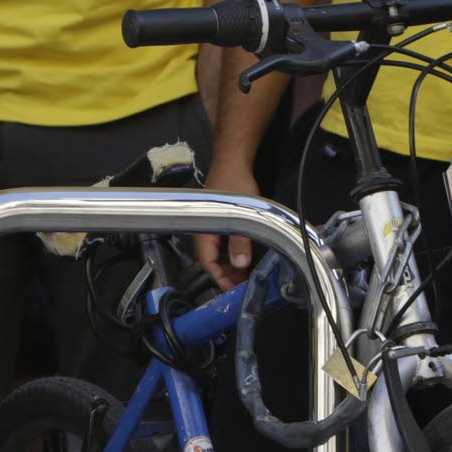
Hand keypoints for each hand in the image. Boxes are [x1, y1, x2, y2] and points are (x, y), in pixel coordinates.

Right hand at [196, 159, 260, 289]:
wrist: (233, 161)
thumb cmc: (235, 184)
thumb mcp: (241, 213)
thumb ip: (240, 240)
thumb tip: (240, 264)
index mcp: (205, 230)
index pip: (207, 262)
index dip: (220, 277)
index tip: (233, 290)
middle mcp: (205, 231)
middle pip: (211, 260)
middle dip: (226, 275)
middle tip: (244, 286)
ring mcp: (211, 226)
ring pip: (217, 253)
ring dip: (230, 265)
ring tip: (246, 276)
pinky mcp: (219, 221)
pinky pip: (222, 243)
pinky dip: (231, 254)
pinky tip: (244, 258)